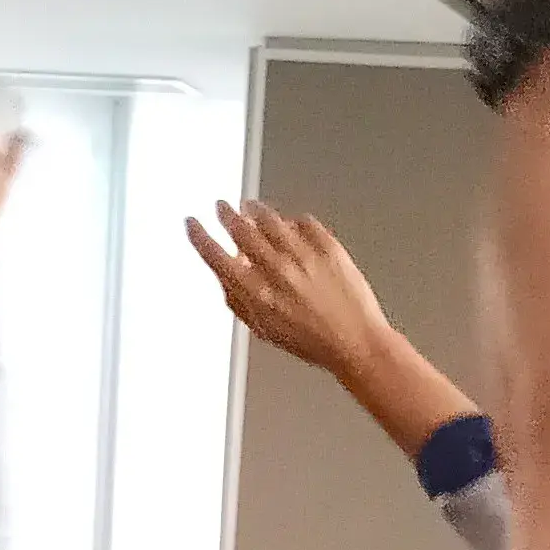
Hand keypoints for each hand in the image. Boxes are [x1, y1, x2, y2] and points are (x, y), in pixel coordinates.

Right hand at [190, 201, 394, 378]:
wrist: (356, 343)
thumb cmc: (314, 343)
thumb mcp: (264, 330)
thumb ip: (239, 301)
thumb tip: (225, 277)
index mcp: (257, 293)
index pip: (216, 256)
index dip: (200, 236)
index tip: (193, 224)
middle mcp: (277, 270)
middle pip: (241, 230)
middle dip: (226, 214)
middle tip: (221, 207)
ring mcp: (303, 255)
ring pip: (270, 219)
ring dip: (256, 210)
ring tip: (250, 206)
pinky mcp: (327, 246)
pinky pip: (304, 222)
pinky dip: (293, 219)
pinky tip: (290, 221)